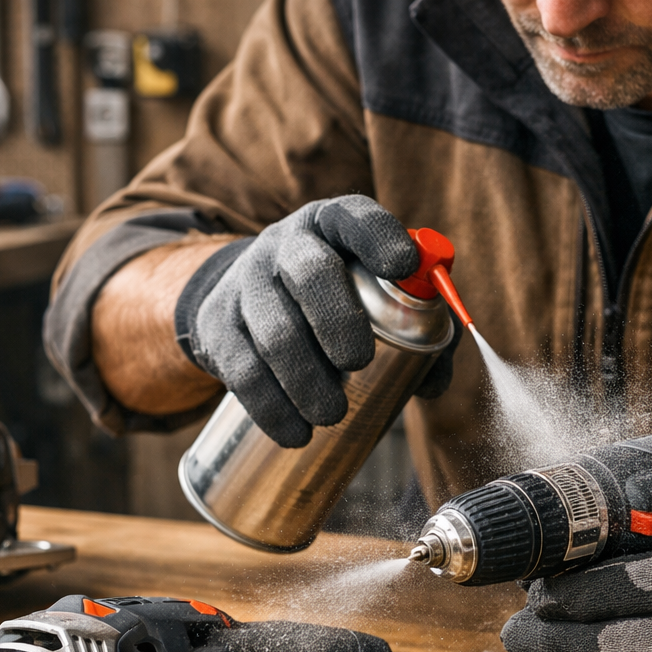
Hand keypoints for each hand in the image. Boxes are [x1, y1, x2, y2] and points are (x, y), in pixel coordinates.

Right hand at [183, 196, 443, 447]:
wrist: (246, 298)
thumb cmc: (333, 297)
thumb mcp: (370, 290)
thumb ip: (417, 326)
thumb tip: (434, 381)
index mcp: (333, 225)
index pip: (354, 218)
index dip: (379, 237)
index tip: (403, 265)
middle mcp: (285, 243)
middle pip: (308, 272)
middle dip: (338, 320)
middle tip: (358, 362)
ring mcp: (245, 282)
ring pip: (274, 331)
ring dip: (306, 379)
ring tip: (332, 414)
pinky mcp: (217, 325)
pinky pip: (242, 370)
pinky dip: (273, 408)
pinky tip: (297, 433)